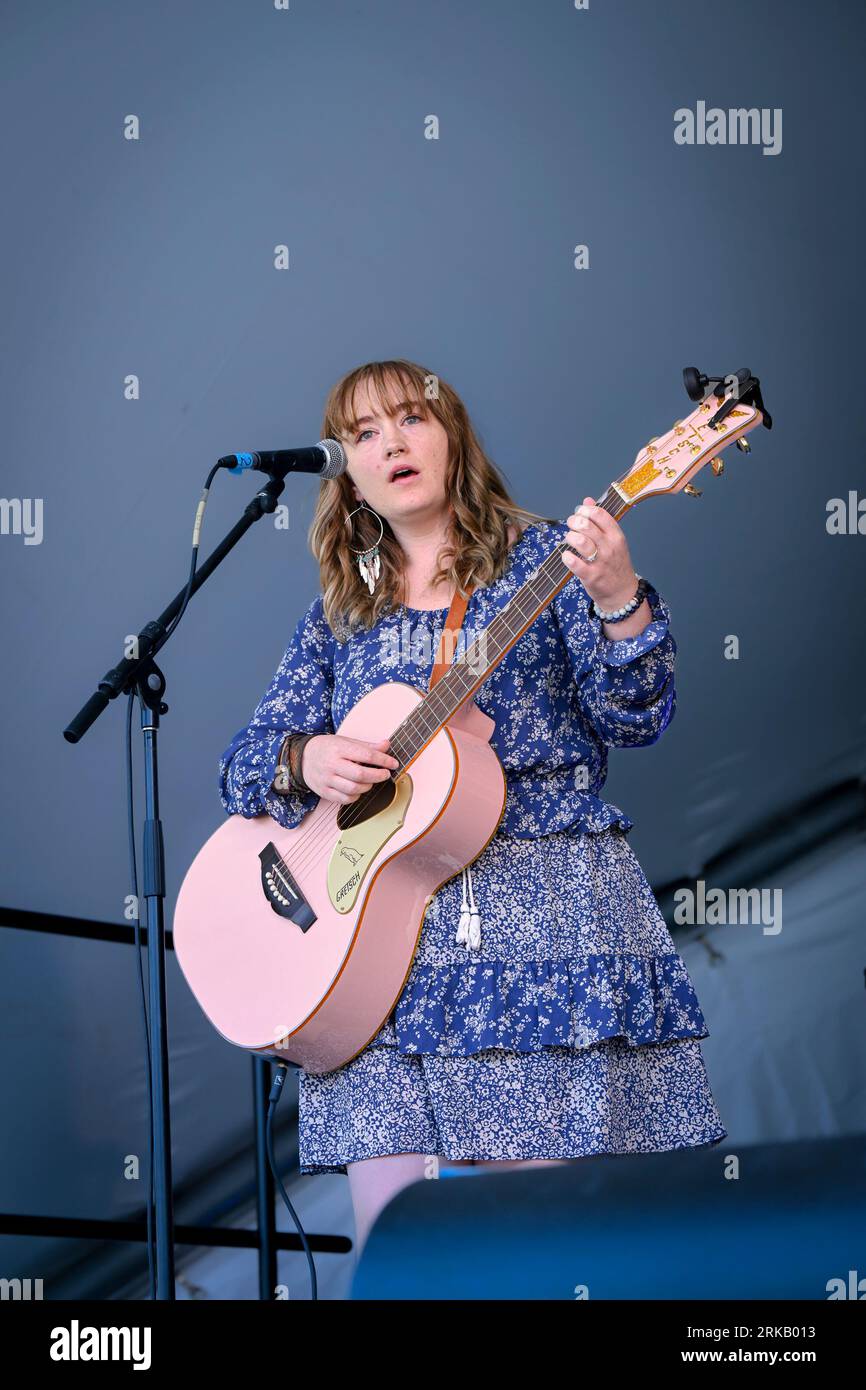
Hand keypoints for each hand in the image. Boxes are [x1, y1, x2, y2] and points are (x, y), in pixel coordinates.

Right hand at [301, 734, 399, 804]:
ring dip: (367, 787)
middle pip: (360, 775)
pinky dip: (356, 796)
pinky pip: (344, 799)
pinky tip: (358, 789)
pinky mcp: (324, 792)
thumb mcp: (346, 741)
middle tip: (385, 774)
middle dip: (378, 776)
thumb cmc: (327, 748)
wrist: (302, 757)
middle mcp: (332, 764)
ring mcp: (327, 779)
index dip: (383, 760)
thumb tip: (386, 745)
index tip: (393, 763)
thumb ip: (367, 746)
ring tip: (371, 781)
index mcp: (339, 749)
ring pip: (353, 789)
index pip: (366, 755)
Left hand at [562, 497, 638, 611]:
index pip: (599, 514)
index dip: (585, 510)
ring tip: (570, 539)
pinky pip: (575, 564)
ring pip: (581, 542)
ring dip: (570, 537)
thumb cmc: (615, 564)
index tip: (580, 513)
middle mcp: (609, 547)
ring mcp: (601, 562)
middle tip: (571, 525)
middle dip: (574, 522)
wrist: (622, 593)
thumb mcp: (613, 540)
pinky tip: (566, 556)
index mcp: (616, 536)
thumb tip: (587, 500)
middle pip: (587, 526)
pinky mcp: (591, 577)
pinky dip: (567, 558)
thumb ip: (600, 520)